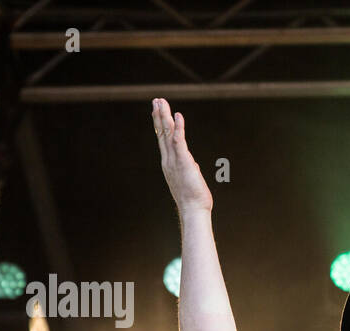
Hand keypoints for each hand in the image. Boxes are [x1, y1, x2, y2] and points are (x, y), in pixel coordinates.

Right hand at [152, 97, 212, 213]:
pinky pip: (179, 141)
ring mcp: (174, 161)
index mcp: (169, 164)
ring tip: (161, 102)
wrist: (193, 210)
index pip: (163, 140)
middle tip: (156, 100)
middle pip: (162, 133)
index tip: (157, 111)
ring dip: (164, 117)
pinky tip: (178, 116)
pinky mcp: (183, 162)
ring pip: (167, 134)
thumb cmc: (193, 199)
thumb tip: (192, 165)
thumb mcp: (189, 180)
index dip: (160, 124)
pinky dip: (179, 128)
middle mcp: (168, 160)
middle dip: (159, 116)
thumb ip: (188, 169)